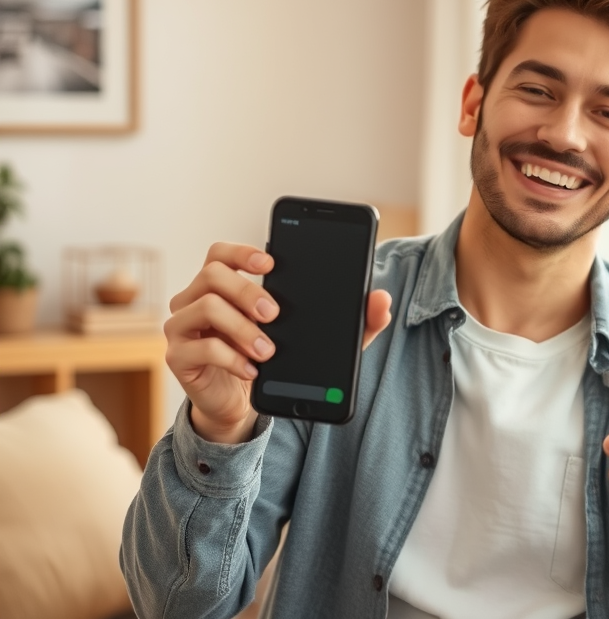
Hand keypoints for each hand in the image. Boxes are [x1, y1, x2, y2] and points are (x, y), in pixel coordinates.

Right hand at [164, 242, 392, 443]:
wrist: (241, 406)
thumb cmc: (273, 360)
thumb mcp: (316, 338)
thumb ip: (351, 320)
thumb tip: (382, 301)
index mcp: (224, 285)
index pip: (221, 252)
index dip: (243, 250)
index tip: (272, 260)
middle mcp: (196, 298)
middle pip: (212, 274)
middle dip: (248, 290)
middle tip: (276, 313)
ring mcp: (183, 326)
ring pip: (204, 306)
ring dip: (241, 328)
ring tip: (268, 349)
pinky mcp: (178, 356)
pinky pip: (199, 347)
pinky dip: (230, 357)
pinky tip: (252, 369)